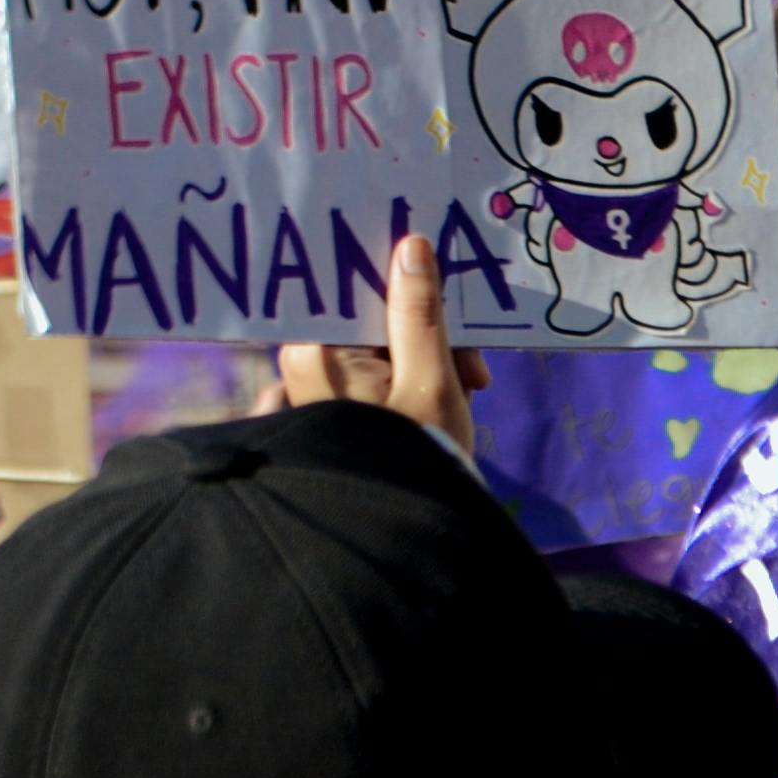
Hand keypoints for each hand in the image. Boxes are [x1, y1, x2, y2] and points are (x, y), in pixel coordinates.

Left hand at [275, 233, 485, 460]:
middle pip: (375, 315)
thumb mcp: (430, 379)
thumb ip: (420, 312)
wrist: (408, 530)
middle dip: (430, 331)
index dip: (403, 282)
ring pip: (385, 340)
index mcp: (317, 351)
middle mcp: (305, 362)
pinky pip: (381, 367)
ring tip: (466, 393)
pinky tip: (449, 401)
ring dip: (432, 355)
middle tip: (472, 367)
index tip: (441, 286)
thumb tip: (410, 246)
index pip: (356, 286)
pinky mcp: (338, 402)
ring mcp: (320, 384)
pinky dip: (418, 375)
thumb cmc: (418, 455)